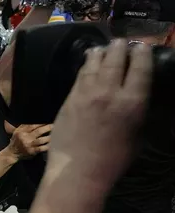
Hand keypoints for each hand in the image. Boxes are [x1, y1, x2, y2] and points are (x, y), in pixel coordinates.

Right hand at [8, 124, 52, 159]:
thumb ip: (25, 126)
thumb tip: (35, 119)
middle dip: (47, 128)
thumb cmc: (16, 141)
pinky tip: (52, 144)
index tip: (48, 120)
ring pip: (41, 140)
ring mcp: (29, 145)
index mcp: (21, 131)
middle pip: (38, 131)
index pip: (32, 125)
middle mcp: (25, 138)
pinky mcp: (32, 152)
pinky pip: (41, 148)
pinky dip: (47, 146)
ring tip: (56, 134)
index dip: (41, 123)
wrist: (12, 153)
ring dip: (49, 137)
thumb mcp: (17, 132)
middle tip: (54, 125)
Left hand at [47, 40, 151, 186]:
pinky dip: (86, 64)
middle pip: (117, 59)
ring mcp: (87, 93)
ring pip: (95, 63)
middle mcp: (110, 92)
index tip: (143, 47)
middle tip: (123, 42)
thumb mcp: (137, 136)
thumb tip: (139, 98)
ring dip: (102, 52)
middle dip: (121, 47)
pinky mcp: (70, 97)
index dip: (142, 53)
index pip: (141, 68)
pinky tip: (89, 60)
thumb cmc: (113, 160)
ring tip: (105, 48)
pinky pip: (80, 74)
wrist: (78, 170)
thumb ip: (138, 113)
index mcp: (133, 102)